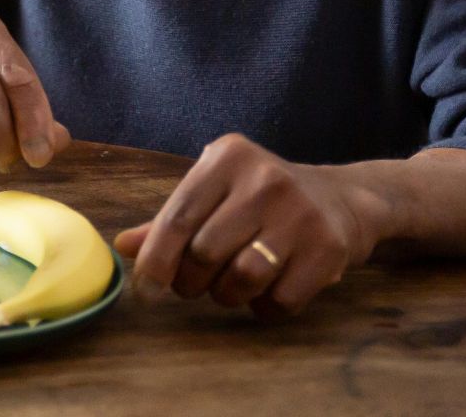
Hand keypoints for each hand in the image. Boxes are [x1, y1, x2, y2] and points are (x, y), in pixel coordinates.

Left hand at [115, 133, 391, 318]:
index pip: (178, 217)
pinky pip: (280, 300)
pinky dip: (264, 307)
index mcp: (227, 157)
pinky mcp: (329, 248)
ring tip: (229, 286)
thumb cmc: (261, 198)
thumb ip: (171, 219)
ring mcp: (301, 213)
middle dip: (190, 281)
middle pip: (205, 252)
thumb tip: (122, 246)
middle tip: (194, 284)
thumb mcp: (215, 192)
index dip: (156, 260)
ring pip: (241, 278)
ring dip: (226, 296)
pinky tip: (267, 291)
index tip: (145, 290)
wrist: (343, 199)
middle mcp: (265, 179)